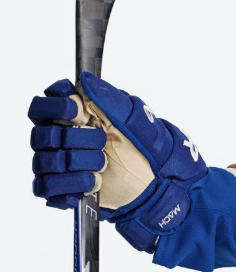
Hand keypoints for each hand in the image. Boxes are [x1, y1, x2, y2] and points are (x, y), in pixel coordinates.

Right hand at [29, 73, 207, 250]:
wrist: (157, 183)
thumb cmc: (145, 148)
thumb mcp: (136, 119)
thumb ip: (111, 99)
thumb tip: (85, 80)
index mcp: (73, 118)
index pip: (41, 107)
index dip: (54, 107)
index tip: (77, 111)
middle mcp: (60, 140)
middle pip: (41, 136)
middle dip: (73, 139)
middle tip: (101, 142)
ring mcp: (59, 166)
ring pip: (43, 164)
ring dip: (75, 164)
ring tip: (103, 166)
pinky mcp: (62, 190)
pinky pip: (46, 190)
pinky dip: (70, 187)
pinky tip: (93, 184)